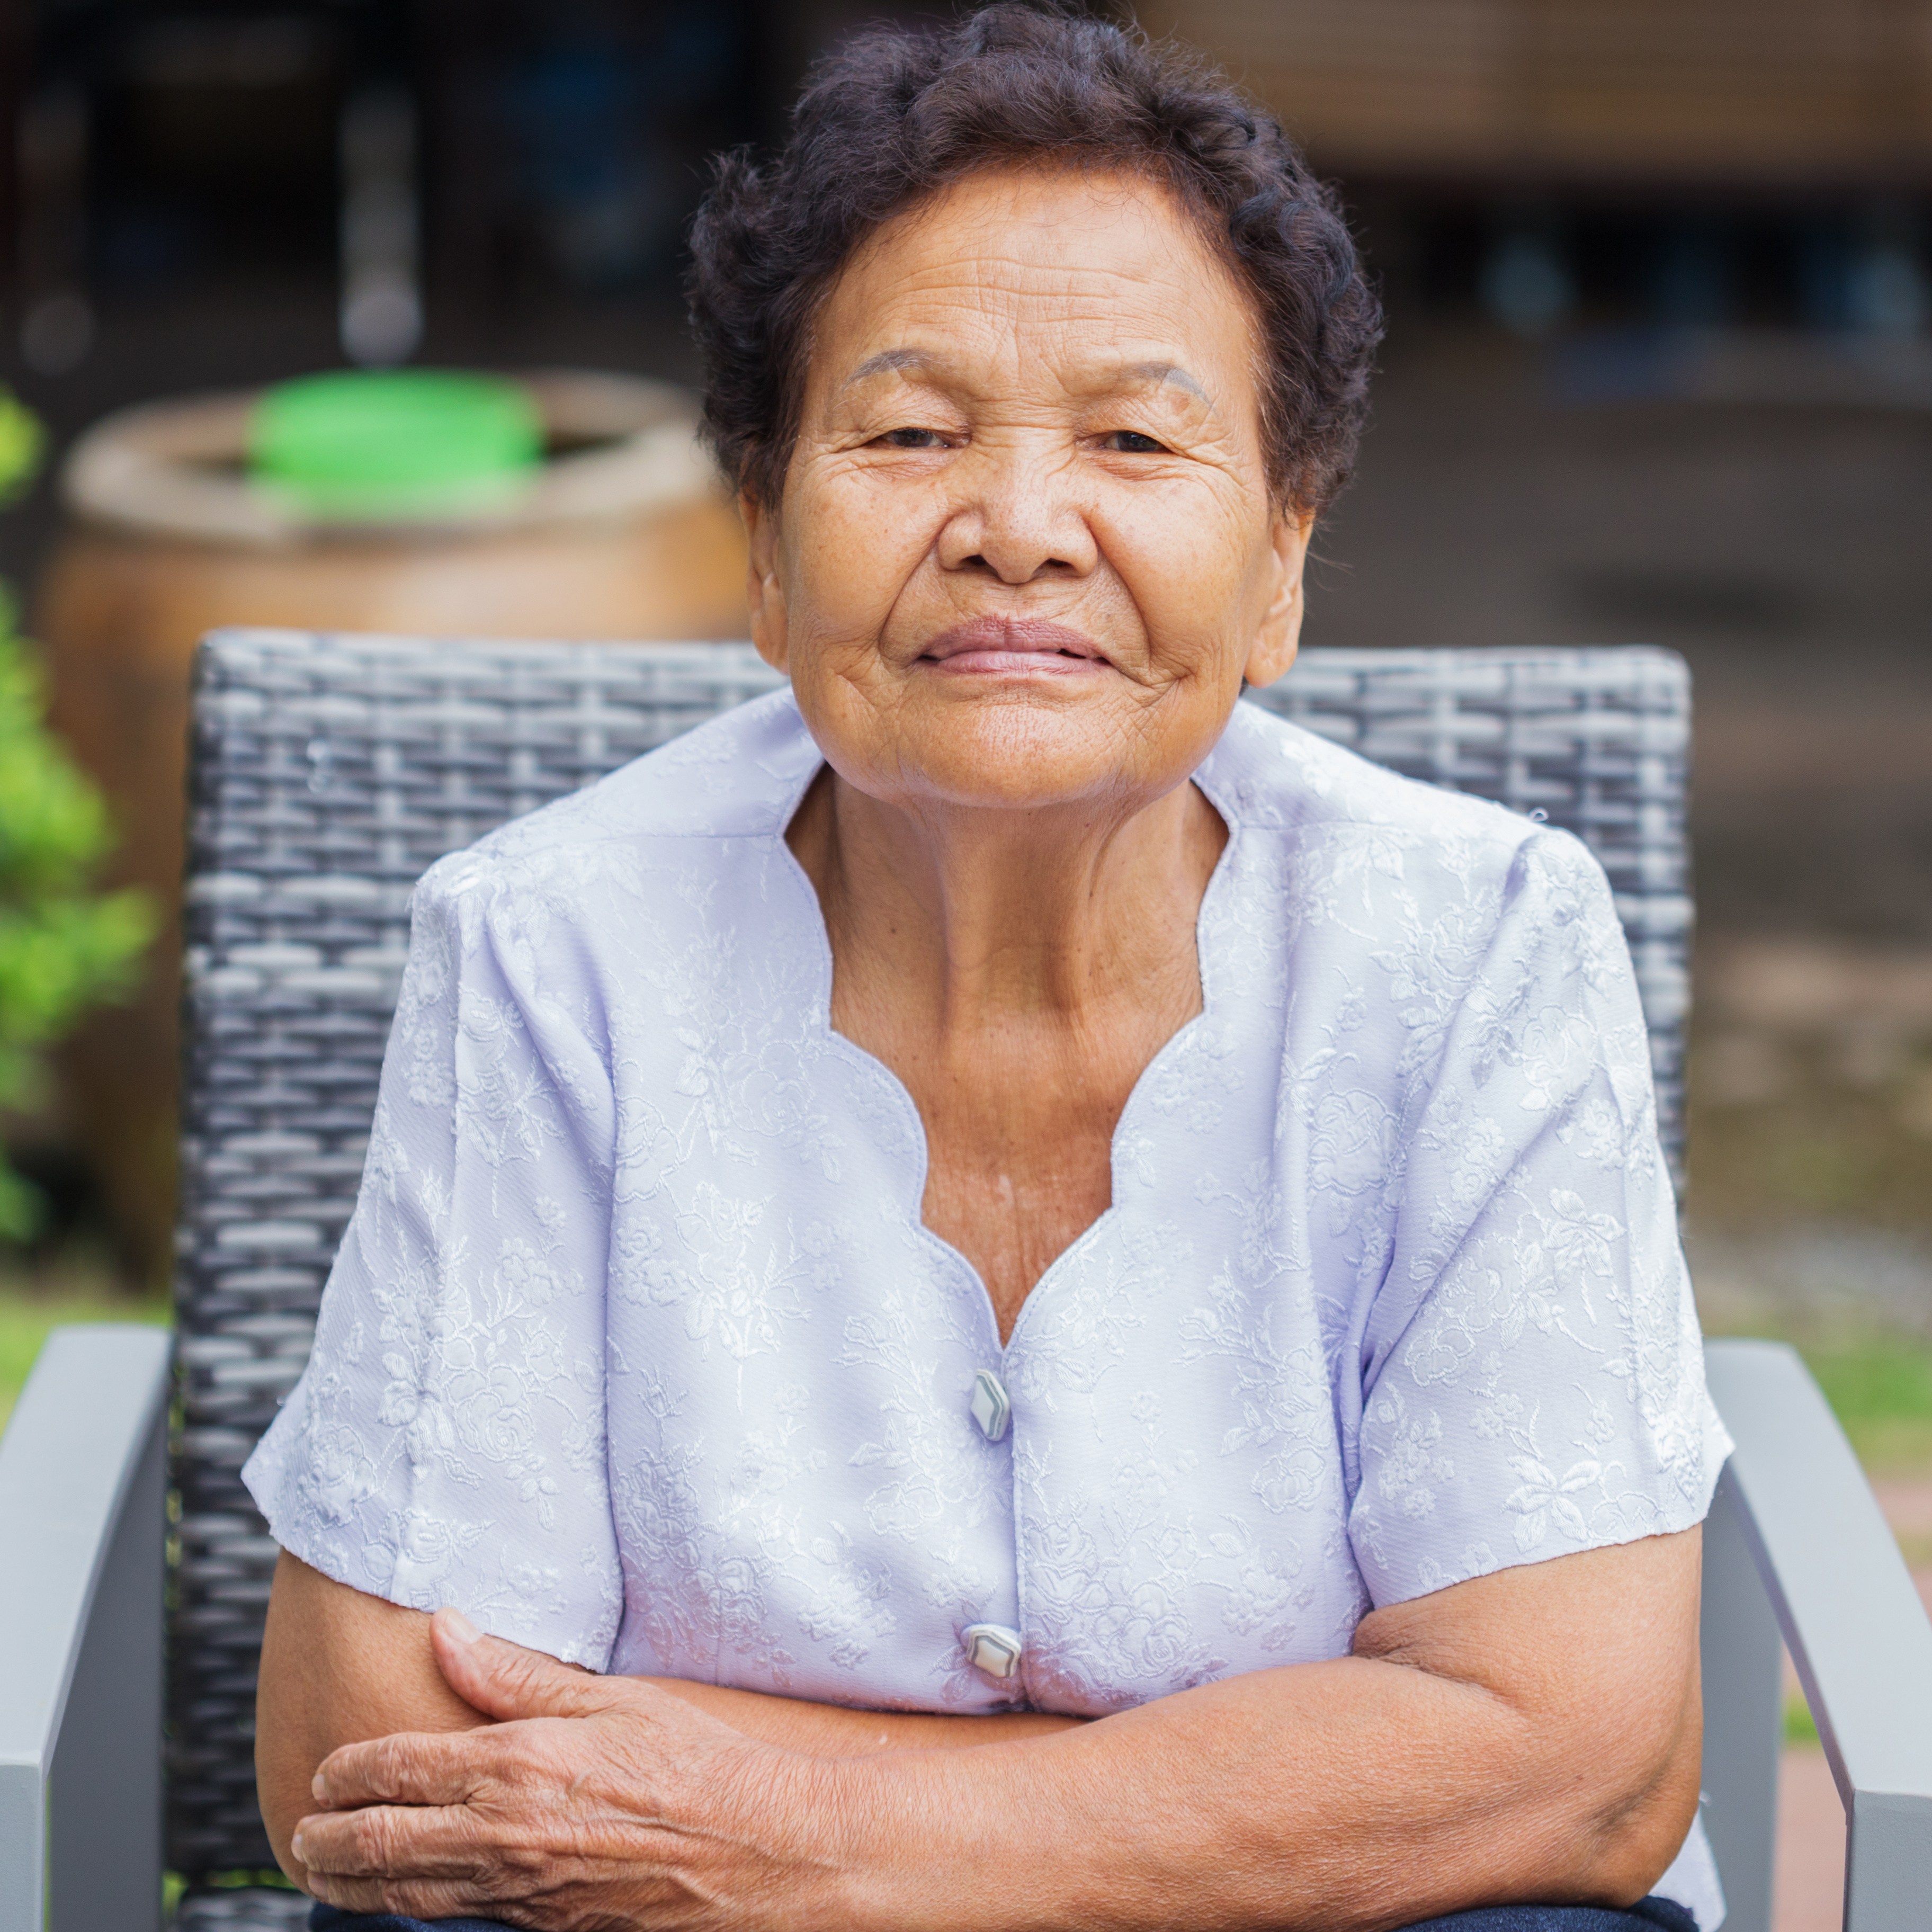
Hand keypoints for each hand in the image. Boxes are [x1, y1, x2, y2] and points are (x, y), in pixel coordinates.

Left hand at [291, 1607, 848, 1927]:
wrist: (756, 1851)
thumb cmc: (693, 1763)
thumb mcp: (609, 1697)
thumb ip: (515, 1674)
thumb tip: (446, 1630)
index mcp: (513, 1768)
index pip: (395, 1770)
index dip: (346, 1770)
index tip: (323, 1768)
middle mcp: (501, 1837)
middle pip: (378, 1847)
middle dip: (325, 1838)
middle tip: (301, 1828)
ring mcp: (517, 1893)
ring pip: (403, 1897)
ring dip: (353, 1884)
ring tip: (324, 1868)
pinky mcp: (541, 1927)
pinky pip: (453, 1918)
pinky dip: (410, 1907)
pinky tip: (406, 1895)